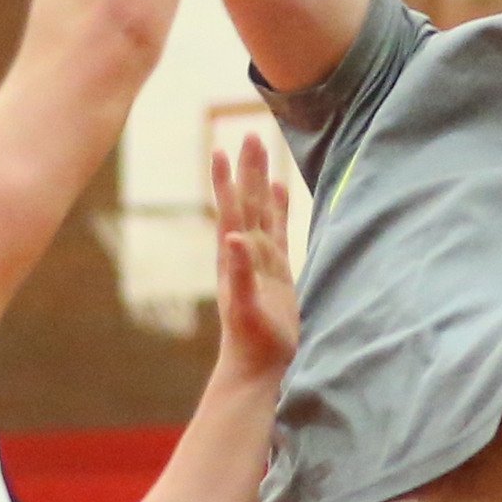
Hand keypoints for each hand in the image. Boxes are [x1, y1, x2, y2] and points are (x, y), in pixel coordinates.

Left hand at [213, 135, 297, 379]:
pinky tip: (280, 189)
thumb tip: (232, 238)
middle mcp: (247, 254)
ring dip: (262, 181)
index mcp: (237, 259)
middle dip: (248, 169)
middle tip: (249, 134)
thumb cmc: (251, 342)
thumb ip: (239, 274)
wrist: (257, 368)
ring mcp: (262, 260)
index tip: (221, 149)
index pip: (232, 211)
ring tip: (261, 149)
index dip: (227, 182)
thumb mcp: (244, 308)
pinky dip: (280, 207)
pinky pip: (279, 230)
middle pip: (249, 202)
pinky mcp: (278, 271)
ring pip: (263, 211)